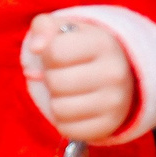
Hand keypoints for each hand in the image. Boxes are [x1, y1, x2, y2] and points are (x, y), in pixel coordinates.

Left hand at [22, 15, 133, 140]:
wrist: (119, 74)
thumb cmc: (82, 50)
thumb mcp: (64, 30)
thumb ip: (43, 27)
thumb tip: (36, 47)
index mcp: (103, 43)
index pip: (55, 52)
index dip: (48, 54)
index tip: (60, 54)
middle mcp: (115, 73)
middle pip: (55, 82)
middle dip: (51, 78)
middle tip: (65, 74)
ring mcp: (115, 102)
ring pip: (59, 109)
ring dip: (56, 100)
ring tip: (70, 91)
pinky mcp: (110, 126)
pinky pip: (66, 129)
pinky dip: (63, 120)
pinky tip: (75, 107)